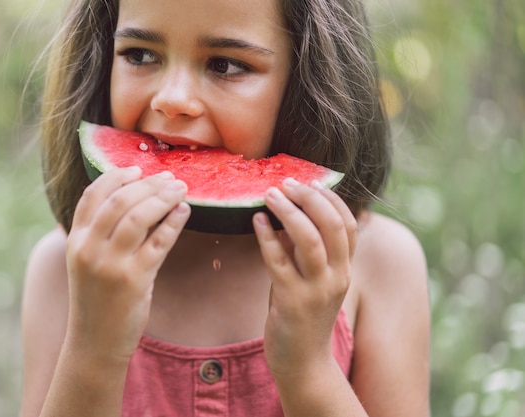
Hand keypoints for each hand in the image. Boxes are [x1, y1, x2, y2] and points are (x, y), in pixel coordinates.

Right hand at [65, 167, 189, 363]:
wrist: (95, 341)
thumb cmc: (97, 298)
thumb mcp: (88, 261)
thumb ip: (101, 232)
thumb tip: (135, 198)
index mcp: (76, 240)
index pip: (93, 195)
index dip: (117, 176)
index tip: (138, 168)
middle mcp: (89, 248)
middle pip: (120, 200)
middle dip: (148, 183)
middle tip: (169, 177)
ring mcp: (111, 264)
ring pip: (140, 216)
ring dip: (163, 197)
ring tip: (180, 189)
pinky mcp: (134, 280)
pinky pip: (160, 242)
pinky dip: (174, 222)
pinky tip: (184, 212)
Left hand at [253, 178, 356, 377]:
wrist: (303, 362)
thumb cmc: (304, 315)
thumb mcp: (315, 280)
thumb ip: (307, 251)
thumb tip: (288, 213)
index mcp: (345, 268)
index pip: (349, 223)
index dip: (330, 197)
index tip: (308, 181)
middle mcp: (337, 276)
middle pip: (332, 224)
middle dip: (309, 197)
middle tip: (286, 182)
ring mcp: (316, 290)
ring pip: (308, 239)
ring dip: (288, 211)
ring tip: (270, 194)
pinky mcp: (292, 301)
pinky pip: (278, 261)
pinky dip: (266, 236)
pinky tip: (256, 221)